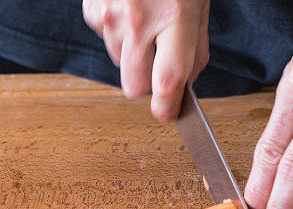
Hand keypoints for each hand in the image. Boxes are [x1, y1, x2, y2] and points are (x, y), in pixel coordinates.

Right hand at [83, 0, 209, 120]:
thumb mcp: (199, 4)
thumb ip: (195, 47)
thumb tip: (187, 83)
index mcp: (175, 17)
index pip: (167, 82)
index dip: (166, 107)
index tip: (167, 114)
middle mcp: (138, 20)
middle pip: (134, 86)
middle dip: (146, 84)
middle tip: (158, 65)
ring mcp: (110, 15)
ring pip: (119, 63)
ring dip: (133, 54)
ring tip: (145, 22)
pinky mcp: (92, 9)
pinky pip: (105, 39)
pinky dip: (116, 32)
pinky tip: (128, 9)